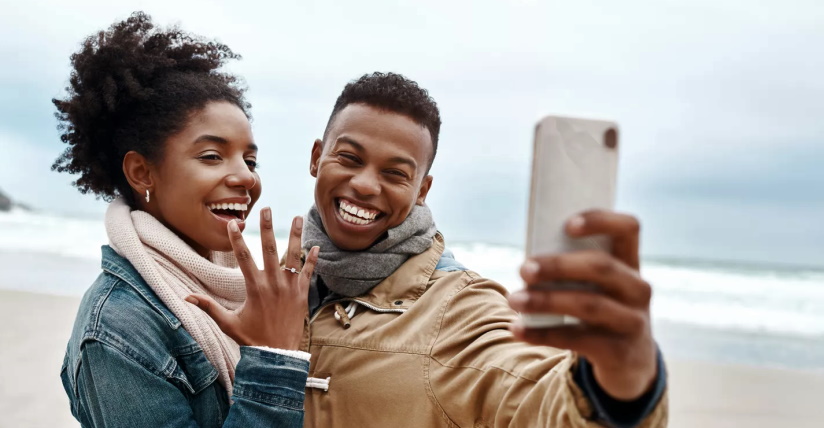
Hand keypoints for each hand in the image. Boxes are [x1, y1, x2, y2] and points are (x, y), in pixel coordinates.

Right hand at [185, 208, 318, 349]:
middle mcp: (272, 283)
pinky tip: (316, 245)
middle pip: (269, 249)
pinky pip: (308, 272)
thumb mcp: (227, 322)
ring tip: (298, 217)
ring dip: (296, 236)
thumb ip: (208, 307)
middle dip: (267, 227)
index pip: (243, 257)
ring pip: (293, 256)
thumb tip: (185, 298)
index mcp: (253, 287)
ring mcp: (289, 287)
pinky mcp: (302, 294)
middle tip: (267, 209)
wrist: (277, 354)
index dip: (237, 239)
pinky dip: (312, 259)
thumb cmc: (250, 338)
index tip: (233, 223)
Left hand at [508, 210, 657, 400]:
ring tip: (514, 300)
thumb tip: (528, 265)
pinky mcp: (619, 351)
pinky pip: (577, 339)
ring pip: (588, 304)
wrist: (629, 364)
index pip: (627, 229)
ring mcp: (633, 321)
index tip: (567, 225)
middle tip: (524, 269)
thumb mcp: (597, 287)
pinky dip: (542, 334)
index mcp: (629, 263)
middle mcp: (637, 289)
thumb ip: (573, 271)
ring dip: (545, 301)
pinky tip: (517, 329)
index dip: (601, 221)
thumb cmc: (599, 310)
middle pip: (601, 267)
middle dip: (559, 266)